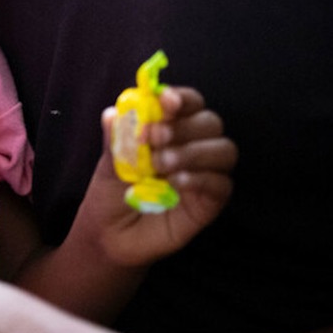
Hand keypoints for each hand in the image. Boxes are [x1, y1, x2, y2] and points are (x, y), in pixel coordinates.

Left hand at [82, 87, 236, 266]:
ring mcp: (204, 174)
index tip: (165, 101)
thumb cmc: (111, 192)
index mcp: (170, 129)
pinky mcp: (210, 203)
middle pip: (210, 122)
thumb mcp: (109, 162)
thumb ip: (116, 138)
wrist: (108, 235)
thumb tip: (112, 113)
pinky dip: (200, 178)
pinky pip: (221, 185)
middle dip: (183, 126)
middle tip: (153, 137)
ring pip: (223, 150)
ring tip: (160, 163)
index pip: (188, 103)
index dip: (181, 98)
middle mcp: (192, 147)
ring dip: (193, 151)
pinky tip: (175, 182)